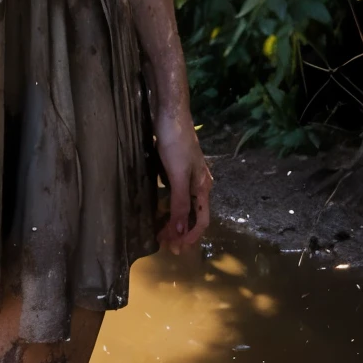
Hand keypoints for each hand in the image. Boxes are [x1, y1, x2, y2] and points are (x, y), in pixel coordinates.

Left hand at [153, 101, 211, 256]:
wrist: (170, 113)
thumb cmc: (176, 143)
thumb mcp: (177, 175)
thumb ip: (178, 204)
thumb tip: (179, 233)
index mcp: (203, 187)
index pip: (200, 222)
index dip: (188, 238)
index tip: (174, 249)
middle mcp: (199, 184)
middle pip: (193, 216)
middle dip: (181, 233)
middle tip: (166, 246)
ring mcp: (189, 175)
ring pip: (184, 206)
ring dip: (174, 221)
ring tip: (161, 232)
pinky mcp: (177, 167)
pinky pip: (176, 194)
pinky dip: (169, 206)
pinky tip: (159, 209)